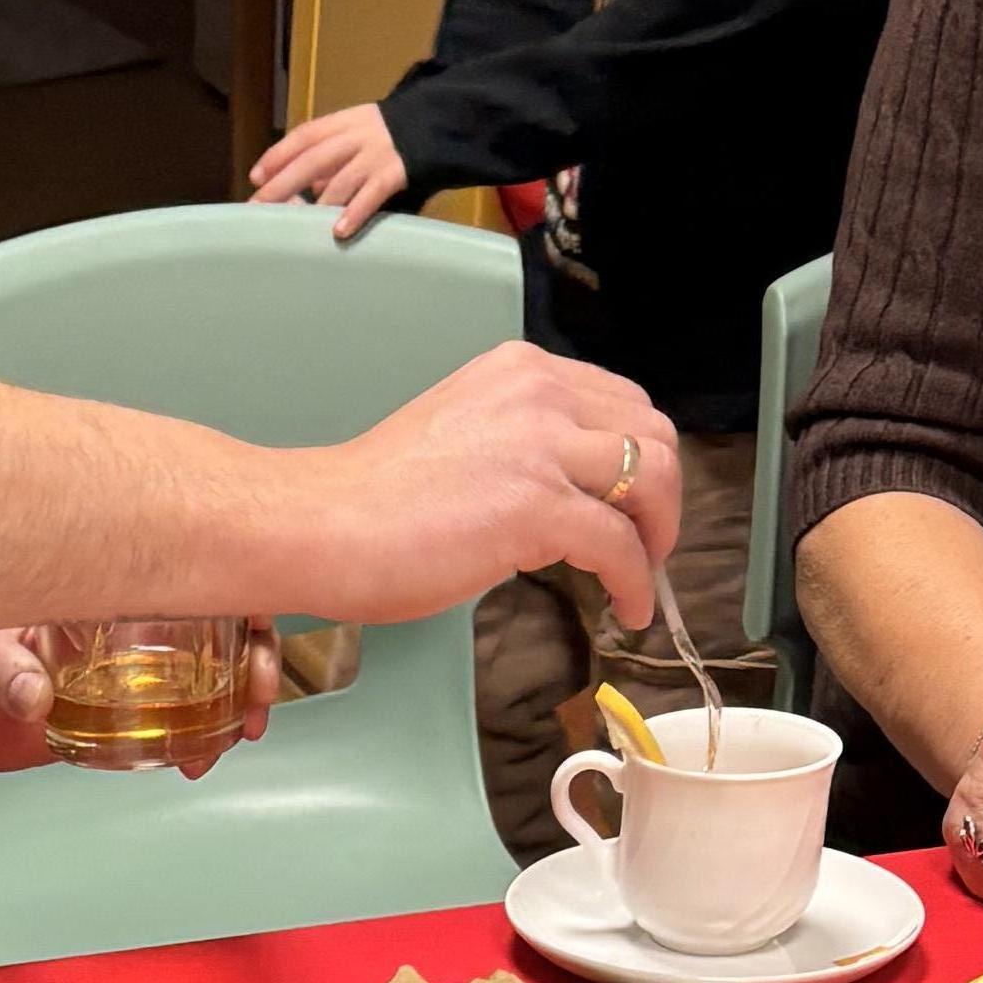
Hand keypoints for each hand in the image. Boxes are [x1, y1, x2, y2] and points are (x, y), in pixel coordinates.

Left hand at [247, 103, 412, 242]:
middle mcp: (357, 136)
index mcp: (344, 122)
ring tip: (295, 226)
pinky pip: (372, 194)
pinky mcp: (397, 172)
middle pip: (314, 158)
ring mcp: (377, 154)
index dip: (278, 154)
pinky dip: (354, 212)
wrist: (439, 123)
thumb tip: (306, 189)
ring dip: (316, 204)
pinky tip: (339, 231)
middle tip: (260, 206)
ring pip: (340, 179)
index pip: (305, 135)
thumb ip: (332, 159)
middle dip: (283, 182)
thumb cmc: (390, 138)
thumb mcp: (358, 137)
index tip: (255, 177)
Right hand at [297, 346, 676, 633]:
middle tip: (648, 546)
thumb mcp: (462, 438)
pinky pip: (620, 545)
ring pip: (654, 478)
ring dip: (660, 535)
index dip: (642, 458)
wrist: (319, 525)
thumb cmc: (371, 501)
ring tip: (641, 577)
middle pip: (654, 433)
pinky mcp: (537, 505)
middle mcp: (540, 393)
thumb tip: (564, 497)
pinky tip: (626, 609)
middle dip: (663, 497)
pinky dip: (636, 583)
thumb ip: (518, 445)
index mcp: (521, 372)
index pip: (622, 402)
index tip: (634, 506)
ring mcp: (541, 446)